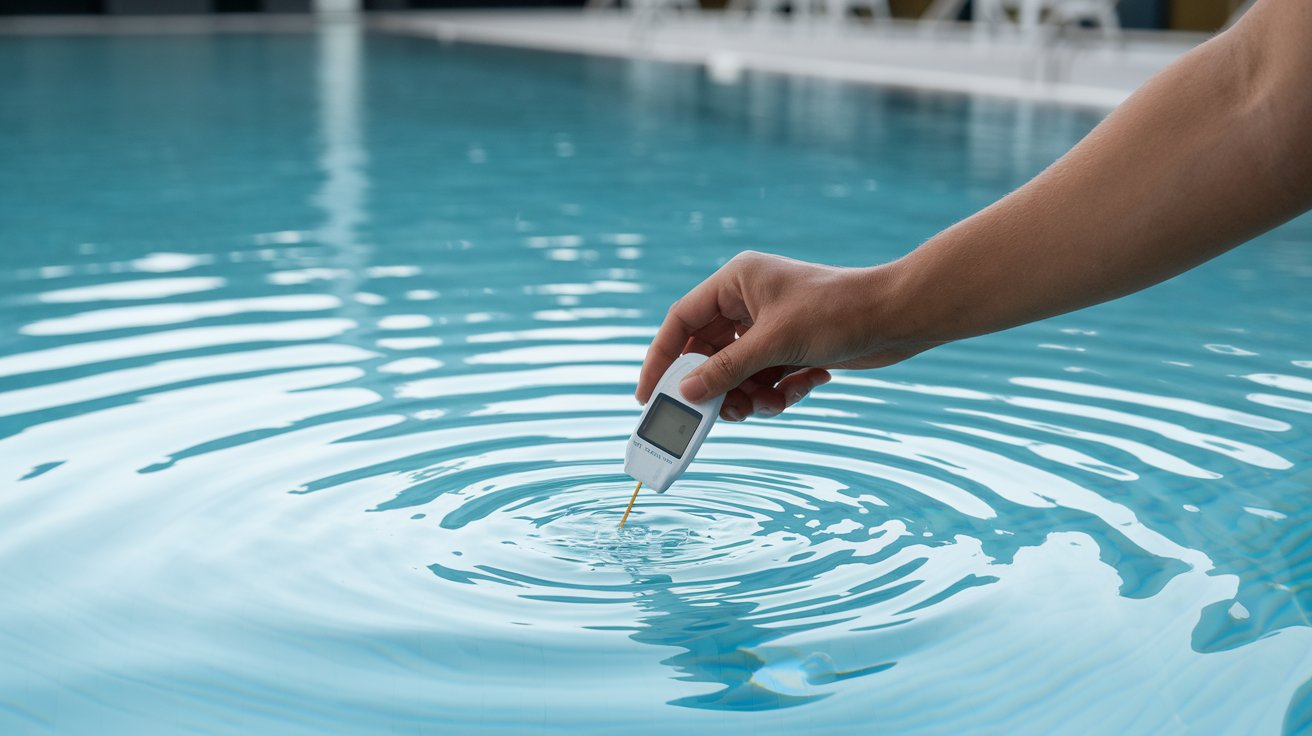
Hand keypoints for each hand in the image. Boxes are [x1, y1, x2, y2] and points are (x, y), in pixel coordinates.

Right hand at [636, 251, 930, 420]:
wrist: (900, 317)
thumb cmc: (838, 312)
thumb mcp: (774, 343)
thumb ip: (725, 370)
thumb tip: (684, 393)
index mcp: (736, 282)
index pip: (681, 321)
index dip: (661, 358)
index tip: (648, 395)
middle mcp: (749, 302)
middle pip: (709, 354)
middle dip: (718, 388)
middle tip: (721, 415)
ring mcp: (771, 326)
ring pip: (740, 373)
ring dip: (753, 395)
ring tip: (773, 403)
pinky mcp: (793, 347)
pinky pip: (768, 379)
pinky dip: (782, 391)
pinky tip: (811, 383)